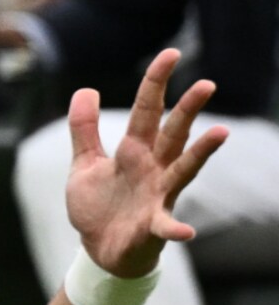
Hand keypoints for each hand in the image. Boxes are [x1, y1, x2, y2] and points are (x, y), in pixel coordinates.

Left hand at [66, 49, 226, 277]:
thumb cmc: (99, 206)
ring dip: (201, 152)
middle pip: (173, 133)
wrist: (99, 251)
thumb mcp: (84, 164)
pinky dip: (176, 229)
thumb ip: (84, 129)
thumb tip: (86, 89)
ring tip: (220, 132)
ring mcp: (157, 196)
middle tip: (206, 84)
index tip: (171, 53)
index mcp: (134, 151)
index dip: (156, 83)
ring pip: (183, 169)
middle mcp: (153, 169)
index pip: (148, 110)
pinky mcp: (152, 226)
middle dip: (187, 110)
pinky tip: (186, 231)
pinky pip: (166, 226)